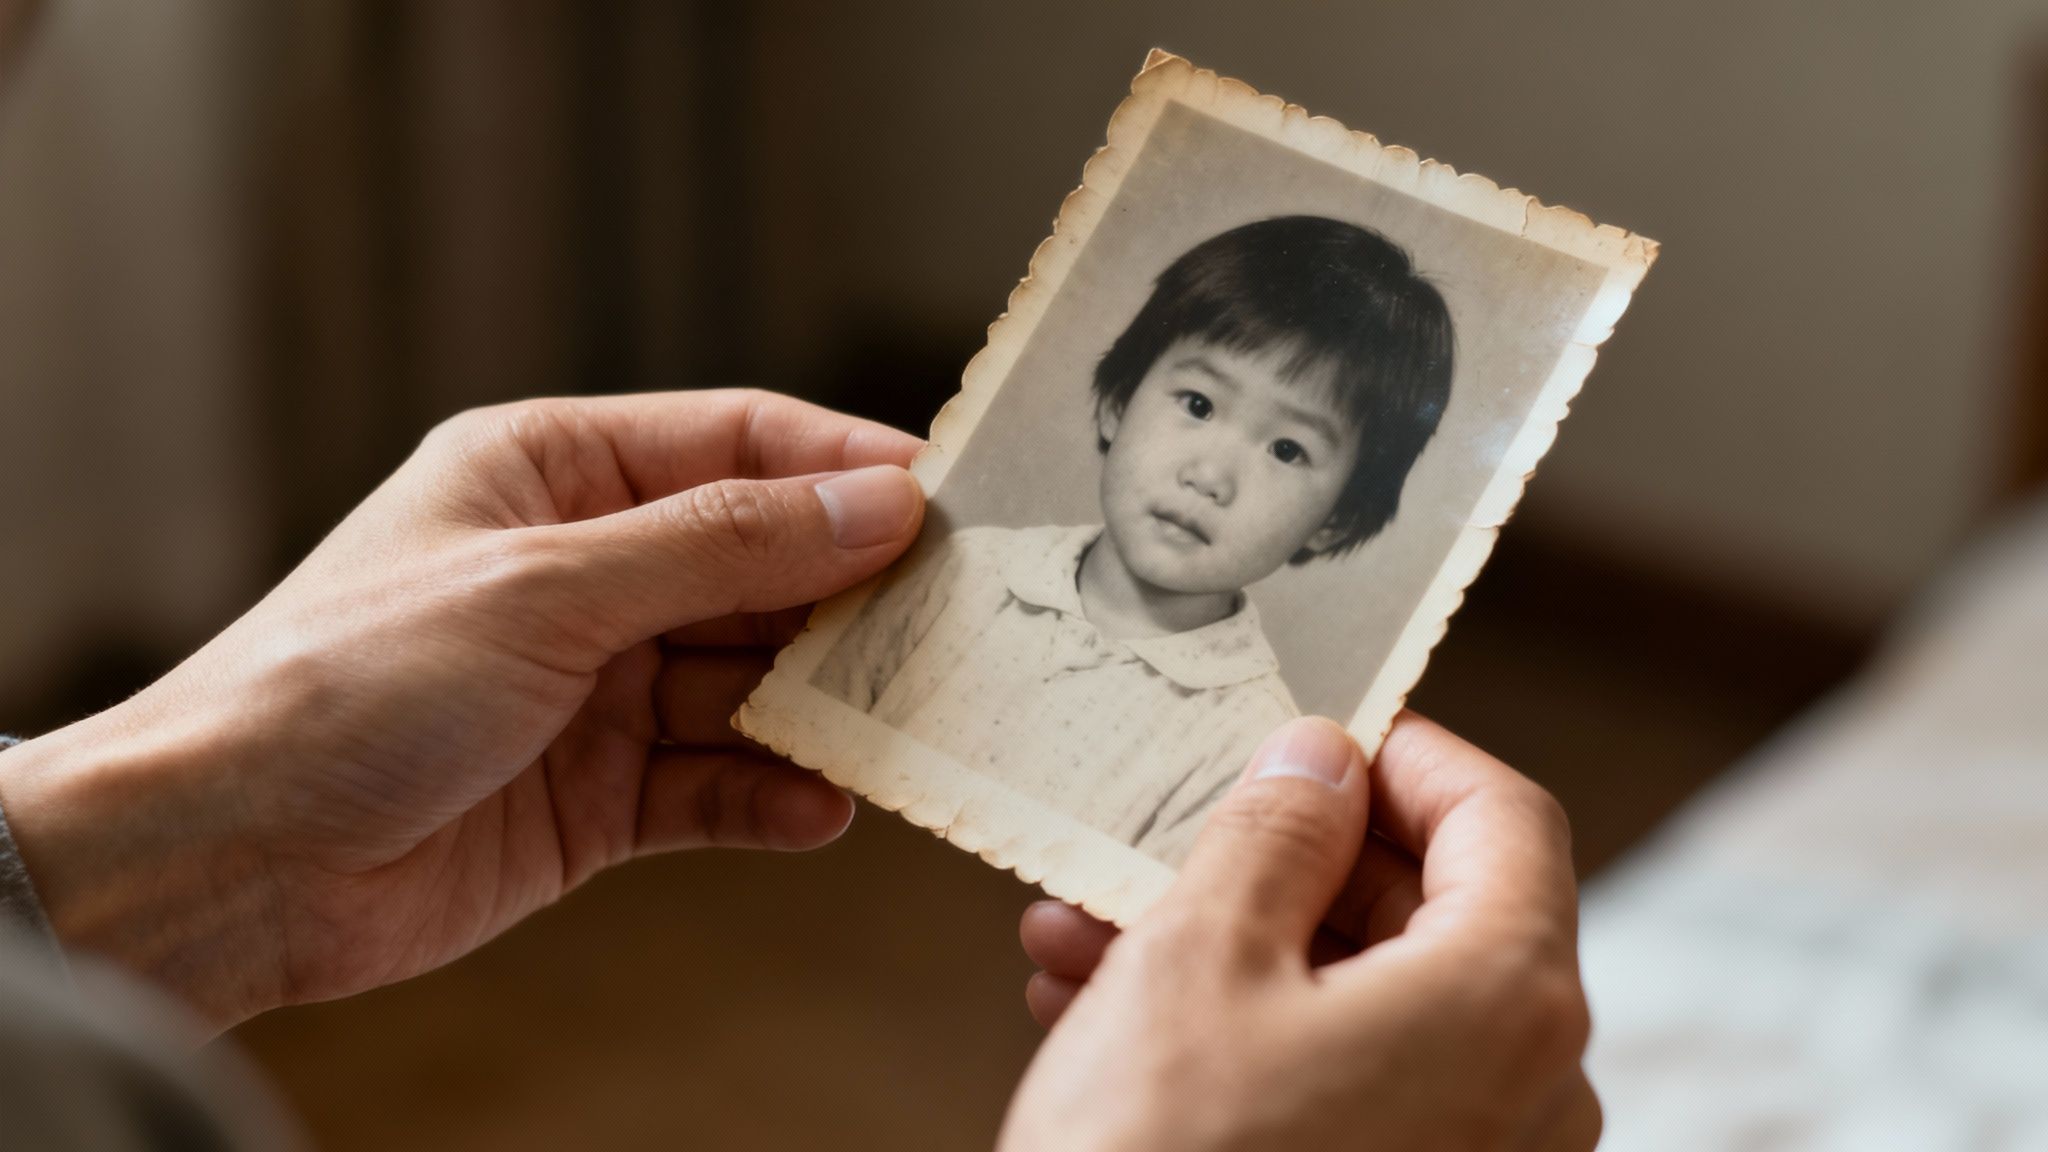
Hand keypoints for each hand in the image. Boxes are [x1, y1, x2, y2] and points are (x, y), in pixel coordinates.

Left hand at [0, 390, 924, 1029]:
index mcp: (551, 472)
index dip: (842, 467)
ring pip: (749, 679)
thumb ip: (719, 548)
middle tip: (959, 620)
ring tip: (909, 720)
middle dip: (849, 594)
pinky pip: (712, 784)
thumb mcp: (548, 587)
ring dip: (823, 703)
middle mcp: (583, 571)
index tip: (948, 501)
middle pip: (757, 563)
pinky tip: (820, 805)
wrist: (233, 860)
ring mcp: (594, 686)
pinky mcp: (596, 795)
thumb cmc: (351, 681)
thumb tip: (874, 507)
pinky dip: (769, 795)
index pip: (733, 444)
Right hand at [1002, 713, 1598, 1151]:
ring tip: (1088, 928)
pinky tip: (1104, 1012)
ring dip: (1228, 947)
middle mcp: (1529, 1089)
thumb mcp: (1201, 956)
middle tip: (1167, 830)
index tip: (1314, 731)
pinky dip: (1242, 1036)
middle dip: (1277, 862)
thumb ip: (1276, 830)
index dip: (1404, 753)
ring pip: (1360, 1002)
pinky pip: (1344, 1086)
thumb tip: (1320, 760)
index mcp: (1508, 999)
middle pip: (1426, 909)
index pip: (1502, 815)